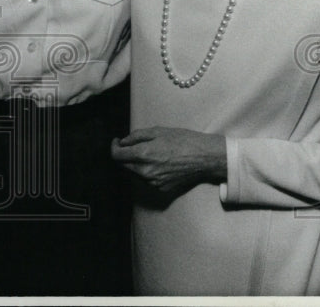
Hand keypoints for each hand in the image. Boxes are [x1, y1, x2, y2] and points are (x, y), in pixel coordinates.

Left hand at [111, 126, 226, 197]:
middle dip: (123, 155)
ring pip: (134, 173)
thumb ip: (136, 137)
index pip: (116, 156)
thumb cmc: (183, 140)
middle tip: (131, 146)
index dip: (114, 147)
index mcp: (143, 155)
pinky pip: (146, 180)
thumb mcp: (157, 131)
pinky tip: (158, 163)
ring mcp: (153, 183)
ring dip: (135, 164)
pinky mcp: (161, 189)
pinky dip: (146, 172)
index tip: (117, 141)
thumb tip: (123, 142)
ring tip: (148, 153)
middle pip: (123, 166)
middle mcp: (146, 172)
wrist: (205, 158)